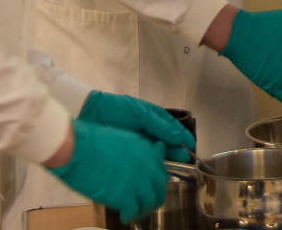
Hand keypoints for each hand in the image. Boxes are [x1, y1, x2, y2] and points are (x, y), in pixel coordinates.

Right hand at [49, 119, 166, 223]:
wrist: (78, 148)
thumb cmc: (91, 141)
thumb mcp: (120, 138)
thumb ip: (133, 150)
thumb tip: (134, 161)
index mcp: (145, 149)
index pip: (161, 168)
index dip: (156, 178)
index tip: (152, 184)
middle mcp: (146, 166)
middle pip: (159, 186)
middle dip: (154, 195)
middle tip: (147, 201)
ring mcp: (138, 182)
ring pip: (151, 201)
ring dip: (144, 208)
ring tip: (136, 211)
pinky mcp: (125, 197)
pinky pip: (134, 212)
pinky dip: (130, 216)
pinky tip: (124, 216)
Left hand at [80, 91, 195, 162]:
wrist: (89, 115)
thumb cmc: (117, 109)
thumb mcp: (141, 114)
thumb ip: (160, 126)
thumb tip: (180, 138)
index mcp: (153, 118)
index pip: (173, 129)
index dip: (183, 138)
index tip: (193, 147)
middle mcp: (148, 131)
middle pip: (167, 143)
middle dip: (176, 152)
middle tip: (184, 162)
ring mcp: (139, 143)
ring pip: (157, 153)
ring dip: (165, 160)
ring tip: (172, 169)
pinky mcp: (129, 154)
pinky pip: (144, 160)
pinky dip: (151, 166)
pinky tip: (155, 172)